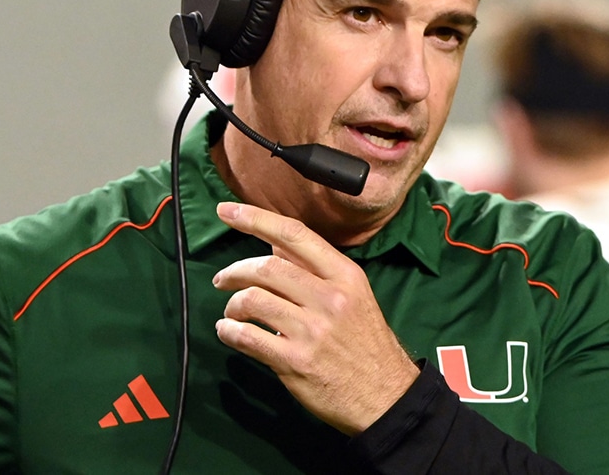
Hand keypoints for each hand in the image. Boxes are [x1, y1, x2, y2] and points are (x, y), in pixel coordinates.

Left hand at [212, 201, 419, 435]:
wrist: (386, 397)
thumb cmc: (366, 344)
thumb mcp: (354, 296)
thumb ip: (314, 270)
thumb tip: (274, 247)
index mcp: (345, 276)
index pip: (294, 235)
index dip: (255, 218)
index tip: (227, 211)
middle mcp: (330, 298)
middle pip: (266, 267)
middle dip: (234, 271)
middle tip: (222, 280)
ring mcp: (312, 331)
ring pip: (252, 300)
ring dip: (232, 305)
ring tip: (232, 313)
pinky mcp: (295, 362)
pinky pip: (248, 337)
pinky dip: (229, 331)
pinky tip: (228, 332)